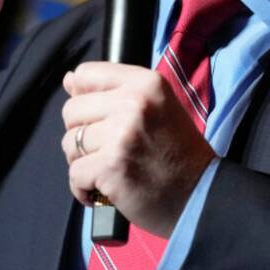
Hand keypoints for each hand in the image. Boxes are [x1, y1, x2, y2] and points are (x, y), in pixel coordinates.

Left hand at [60, 62, 215, 237]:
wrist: (201, 195)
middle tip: (107, 150)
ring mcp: (121, 135)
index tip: (97, 117)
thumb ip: (113, 91)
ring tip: (108, 169)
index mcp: (145, 83)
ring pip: (70, 142)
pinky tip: (102, 190)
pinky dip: (83, 187)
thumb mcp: (156, 107)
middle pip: (72, 110)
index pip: (85, 74)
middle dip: (81, 134)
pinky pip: (74, 173)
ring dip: (83, 161)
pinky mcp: (111, 166)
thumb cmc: (176, 152)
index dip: (83, 98)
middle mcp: (134, 103)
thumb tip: (69, 80)